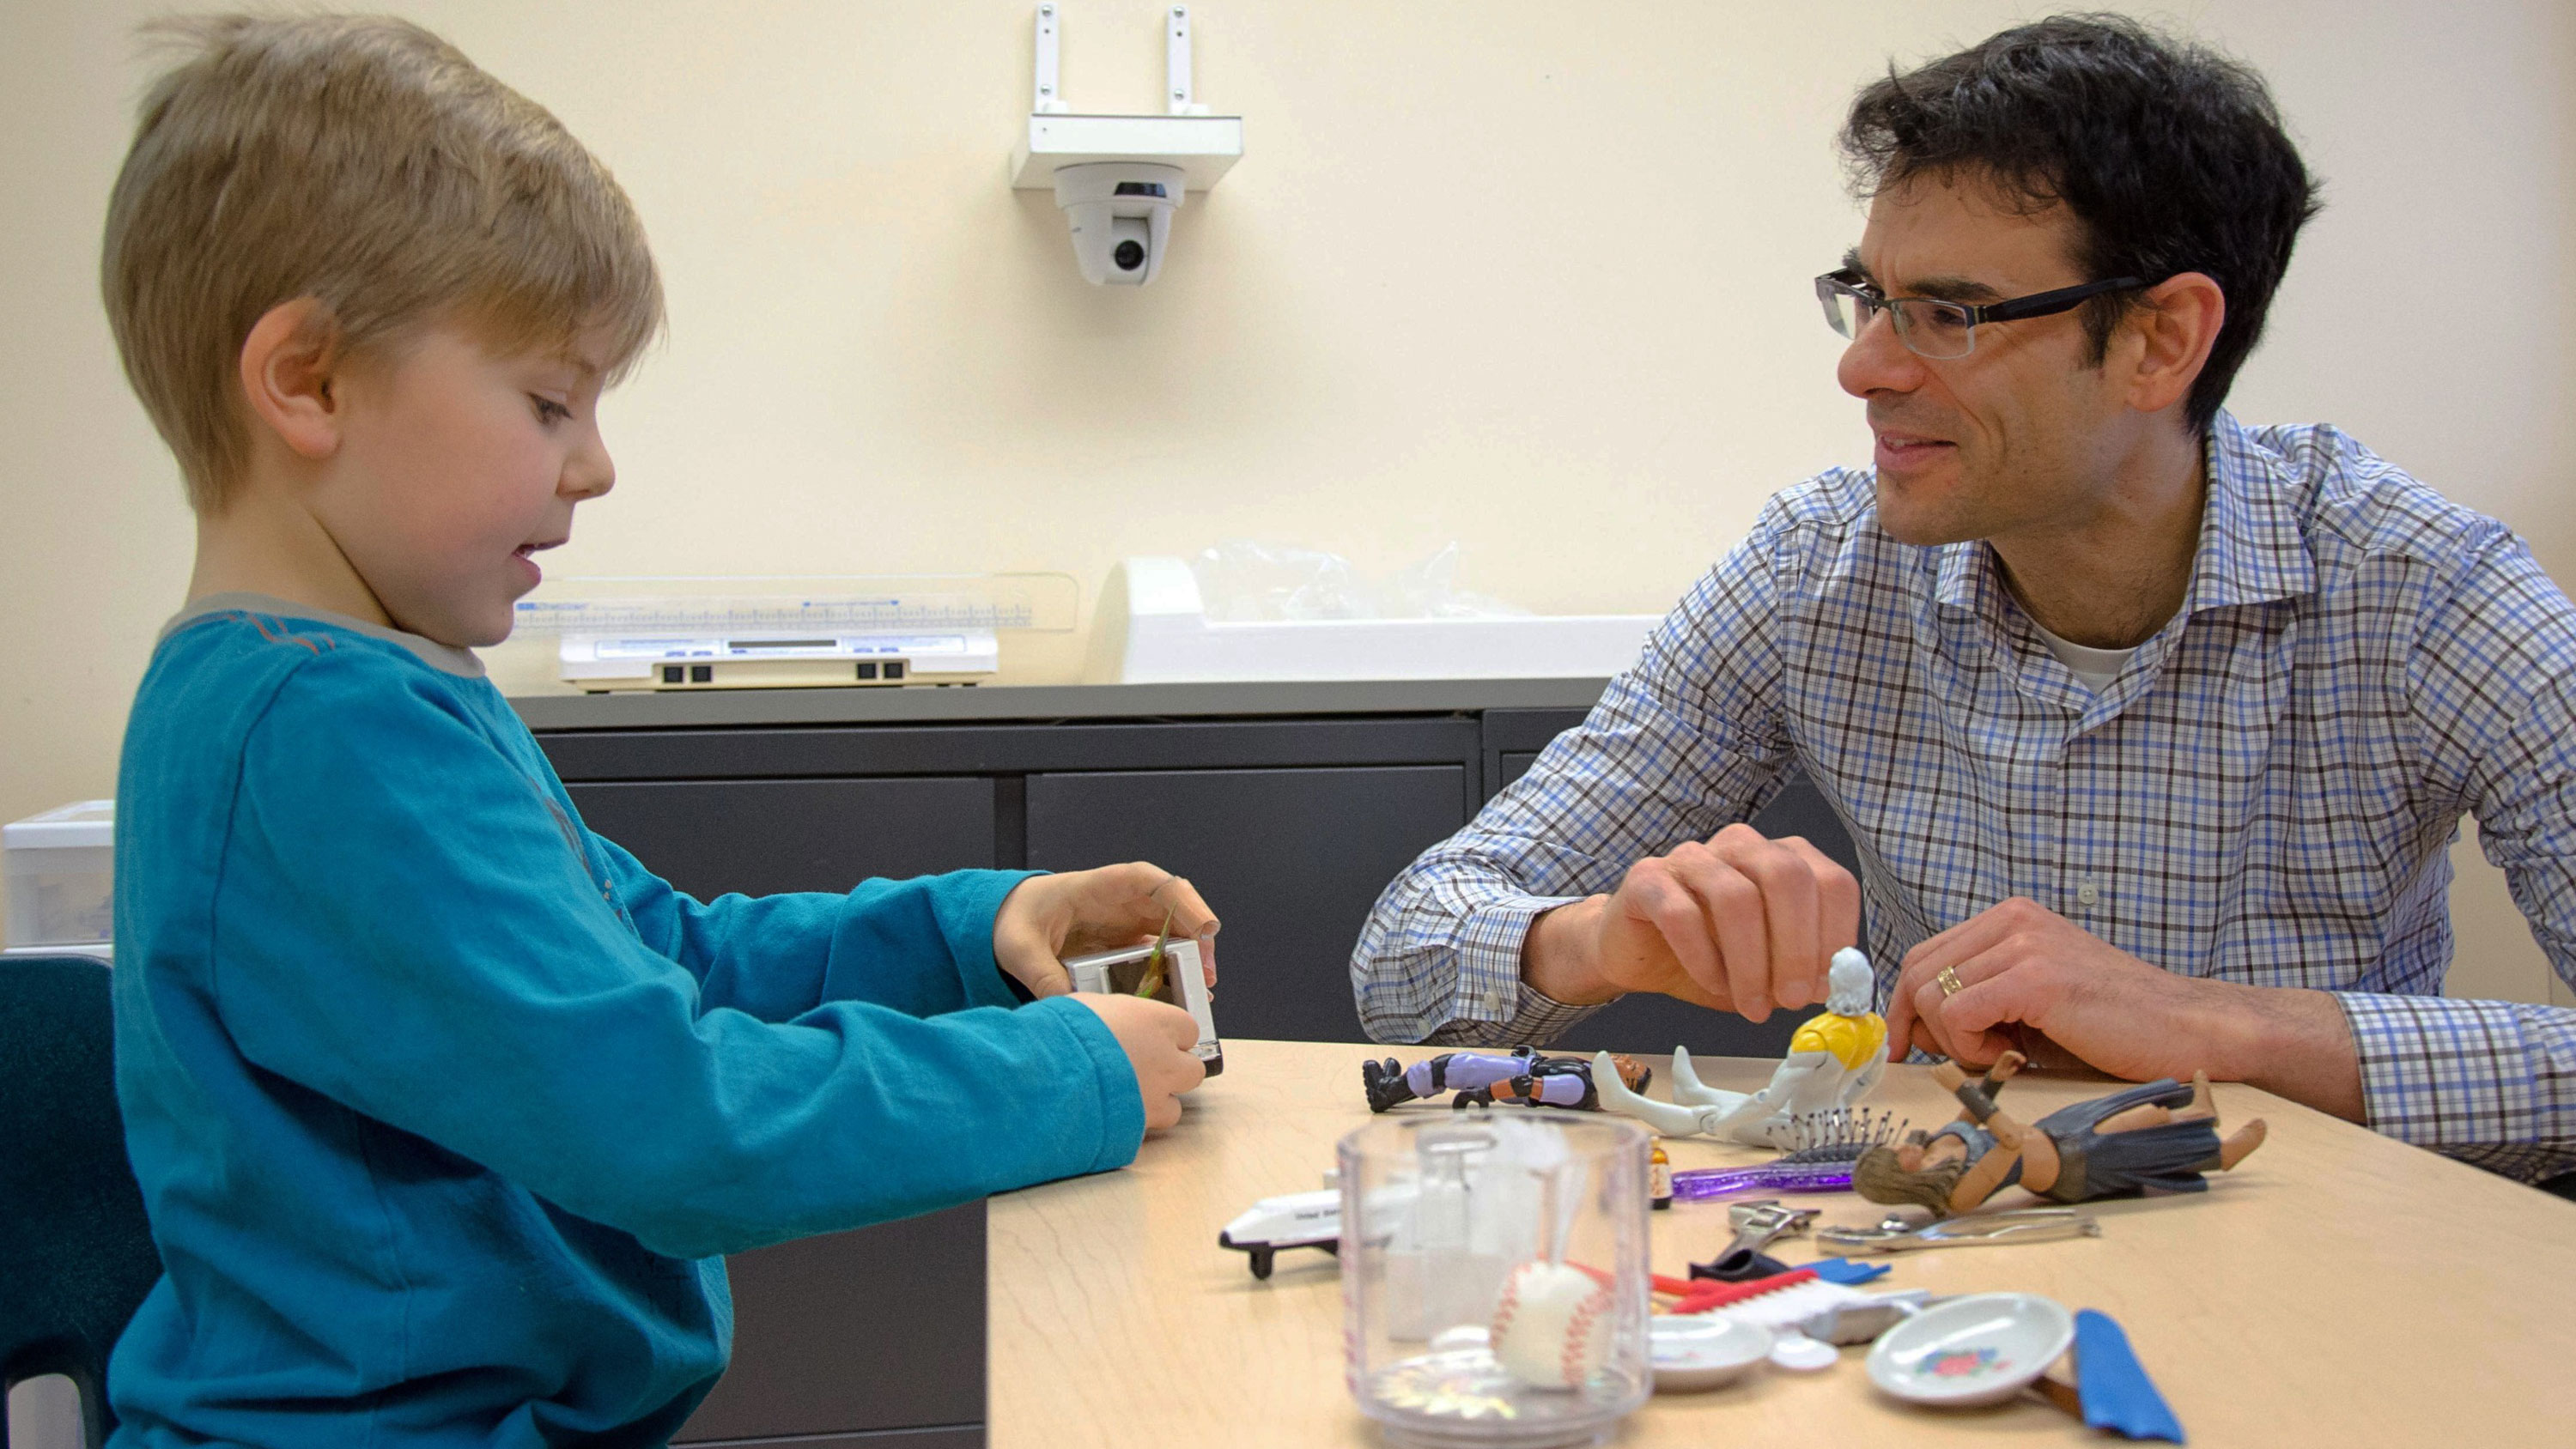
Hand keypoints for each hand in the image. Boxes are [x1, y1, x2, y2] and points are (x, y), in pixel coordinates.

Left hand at [993, 862, 1218, 998]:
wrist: (1013, 921)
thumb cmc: (1020, 919)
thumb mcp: (1021, 948)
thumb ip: (1042, 975)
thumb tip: (1069, 1005)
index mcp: (1105, 885)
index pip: (1152, 882)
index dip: (1184, 901)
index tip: (1203, 927)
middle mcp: (1129, 900)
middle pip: (1178, 910)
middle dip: (1198, 940)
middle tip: (1206, 974)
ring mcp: (1134, 922)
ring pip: (1177, 934)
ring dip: (1193, 961)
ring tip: (1200, 993)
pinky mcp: (1133, 945)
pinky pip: (1164, 956)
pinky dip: (1176, 975)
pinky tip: (1182, 998)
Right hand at [1071, 993, 1207, 1130]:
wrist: (1052, 1072)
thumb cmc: (1064, 1031)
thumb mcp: (1088, 1007)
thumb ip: (1114, 1016)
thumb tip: (1111, 1020)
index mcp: (1157, 1022)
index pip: (1188, 1029)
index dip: (1171, 1036)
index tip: (1153, 1039)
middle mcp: (1166, 1060)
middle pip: (1192, 1070)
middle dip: (1174, 1072)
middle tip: (1146, 1070)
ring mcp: (1155, 1096)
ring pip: (1174, 1106)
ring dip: (1157, 1103)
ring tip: (1128, 1099)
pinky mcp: (1140, 1126)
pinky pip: (1148, 1128)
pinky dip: (1136, 1125)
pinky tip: (1113, 1117)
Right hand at [1525, 823, 1858, 1021]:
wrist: (1639, 956)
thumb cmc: (1713, 959)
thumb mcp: (1770, 971)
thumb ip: (1803, 974)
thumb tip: (1831, 988)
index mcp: (1782, 859)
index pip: (1830, 882)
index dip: (1836, 936)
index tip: (1827, 988)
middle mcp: (1741, 846)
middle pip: (1786, 878)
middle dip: (1796, 947)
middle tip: (1792, 1000)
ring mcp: (1692, 857)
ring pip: (1736, 897)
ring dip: (1751, 962)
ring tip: (1753, 1006)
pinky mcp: (1647, 879)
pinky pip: (1681, 914)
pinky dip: (1703, 958)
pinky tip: (1712, 984)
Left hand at [1886, 897, 2232, 1080]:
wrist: (2188, 1028)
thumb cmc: (2112, 1026)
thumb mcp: (2029, 1005)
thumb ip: (1975, 1002)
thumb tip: (1911, 1028)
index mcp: (2010, 919)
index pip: (1924, 954)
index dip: (1908, 1005)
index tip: (1911, 1044)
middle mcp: (2012, 920)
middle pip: (1917, 971)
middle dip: (1921, 1025)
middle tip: (1963, 1056)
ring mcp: (2023, 944)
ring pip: (1932, 993)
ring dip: (1955, 1039)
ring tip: (2003, 1051)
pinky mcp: (2035, 977)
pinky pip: (1958, 1012)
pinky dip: (1970, 1045)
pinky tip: (2010, 1052)